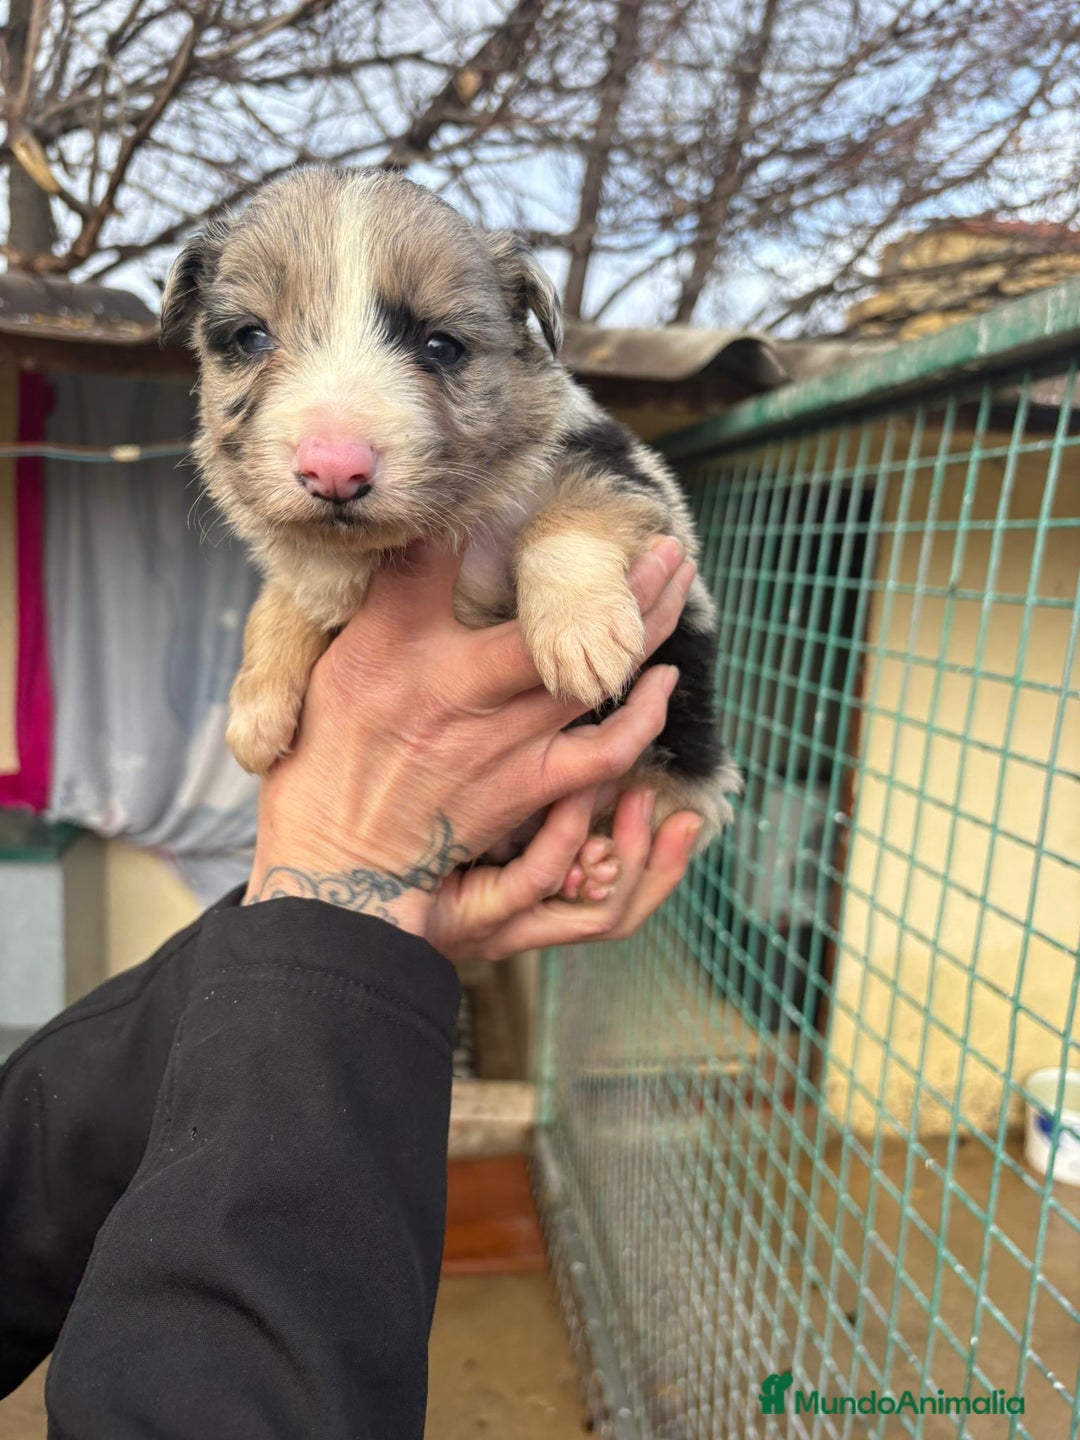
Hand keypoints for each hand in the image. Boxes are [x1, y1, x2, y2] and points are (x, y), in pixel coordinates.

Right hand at [246, 536, 695, 938]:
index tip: (537, 489)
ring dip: (648, 625)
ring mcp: (506, 741)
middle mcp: (464, 690)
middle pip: (560, 617)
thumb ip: (388, 597)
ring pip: (598, 673)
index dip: (494, 518)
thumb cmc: (331, 759)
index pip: (447, 561)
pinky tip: (664, 682)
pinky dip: (643, 717)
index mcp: (404, 649)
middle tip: (663, 538)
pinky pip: (606, 751)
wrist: (343, 862)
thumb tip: (423, 529)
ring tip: (677, 582)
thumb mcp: (332, 663)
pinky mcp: (530, 788)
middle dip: (624, 572)